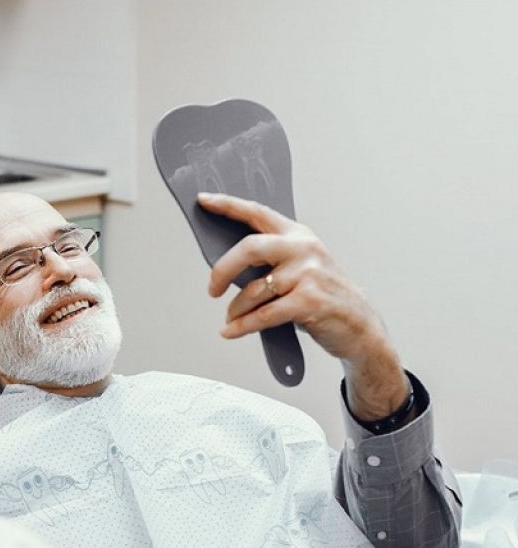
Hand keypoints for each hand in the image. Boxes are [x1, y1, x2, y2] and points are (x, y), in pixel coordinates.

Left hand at [197, 192, 409, 420]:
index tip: (204, 200)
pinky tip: (230, 331)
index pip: (258, 213)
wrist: (360, 326)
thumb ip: (272, 260)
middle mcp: (304, 249)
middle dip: (222, 269)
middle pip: (249, 248)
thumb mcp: (303, 267)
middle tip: (211, 288)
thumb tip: (227, 266)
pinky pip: (263, 315)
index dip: (228, 205)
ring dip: (235, 309)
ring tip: (231, 318)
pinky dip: (242, 326)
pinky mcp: (309, 301)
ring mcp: (308, 274)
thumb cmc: (325, 296)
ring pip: (254, 290)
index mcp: (299, 235)